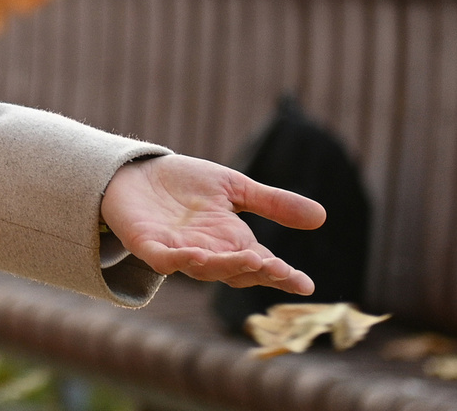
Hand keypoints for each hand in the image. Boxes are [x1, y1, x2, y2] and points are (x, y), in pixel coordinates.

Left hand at [99, 153, 325, 293]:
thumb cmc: (184, 183)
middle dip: (258, 272)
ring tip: (252, 259)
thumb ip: (272, 203)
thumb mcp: (234, 187)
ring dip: (227, 266)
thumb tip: (321, 217)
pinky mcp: (149, 246)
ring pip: (206, 269)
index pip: (263, 265)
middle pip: (237, 272)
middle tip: (279, 269)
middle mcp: (208, 252)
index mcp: (231, 242)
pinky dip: (180, 260)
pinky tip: (197, 255)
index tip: (307, 286)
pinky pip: (165, 260)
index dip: (283, 277)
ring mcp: (178, 252)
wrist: (135, 171)